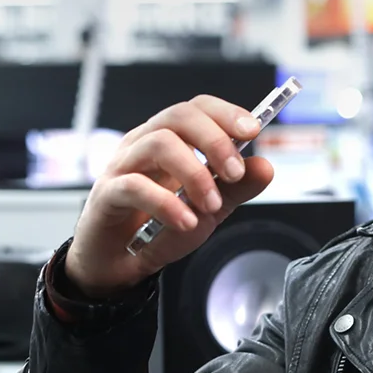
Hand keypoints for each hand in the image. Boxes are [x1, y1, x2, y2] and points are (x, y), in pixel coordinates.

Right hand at [65, 96, 275, 299]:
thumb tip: (265, 166)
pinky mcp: (107, 194)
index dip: (225, 113)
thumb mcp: (209, 208)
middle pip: (178, 116)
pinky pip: (135, 186)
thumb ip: (236, 188)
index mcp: (170, 139)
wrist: (120, 264)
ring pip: (158, 144)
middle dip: (215, 141)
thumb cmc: (159, 227)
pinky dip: (167, 204)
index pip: (196, 108)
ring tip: (211, 205)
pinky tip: (185, 222)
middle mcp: (143, 143)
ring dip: (195, 174)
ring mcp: (122, 165)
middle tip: (234, 174)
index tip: (253, 130)